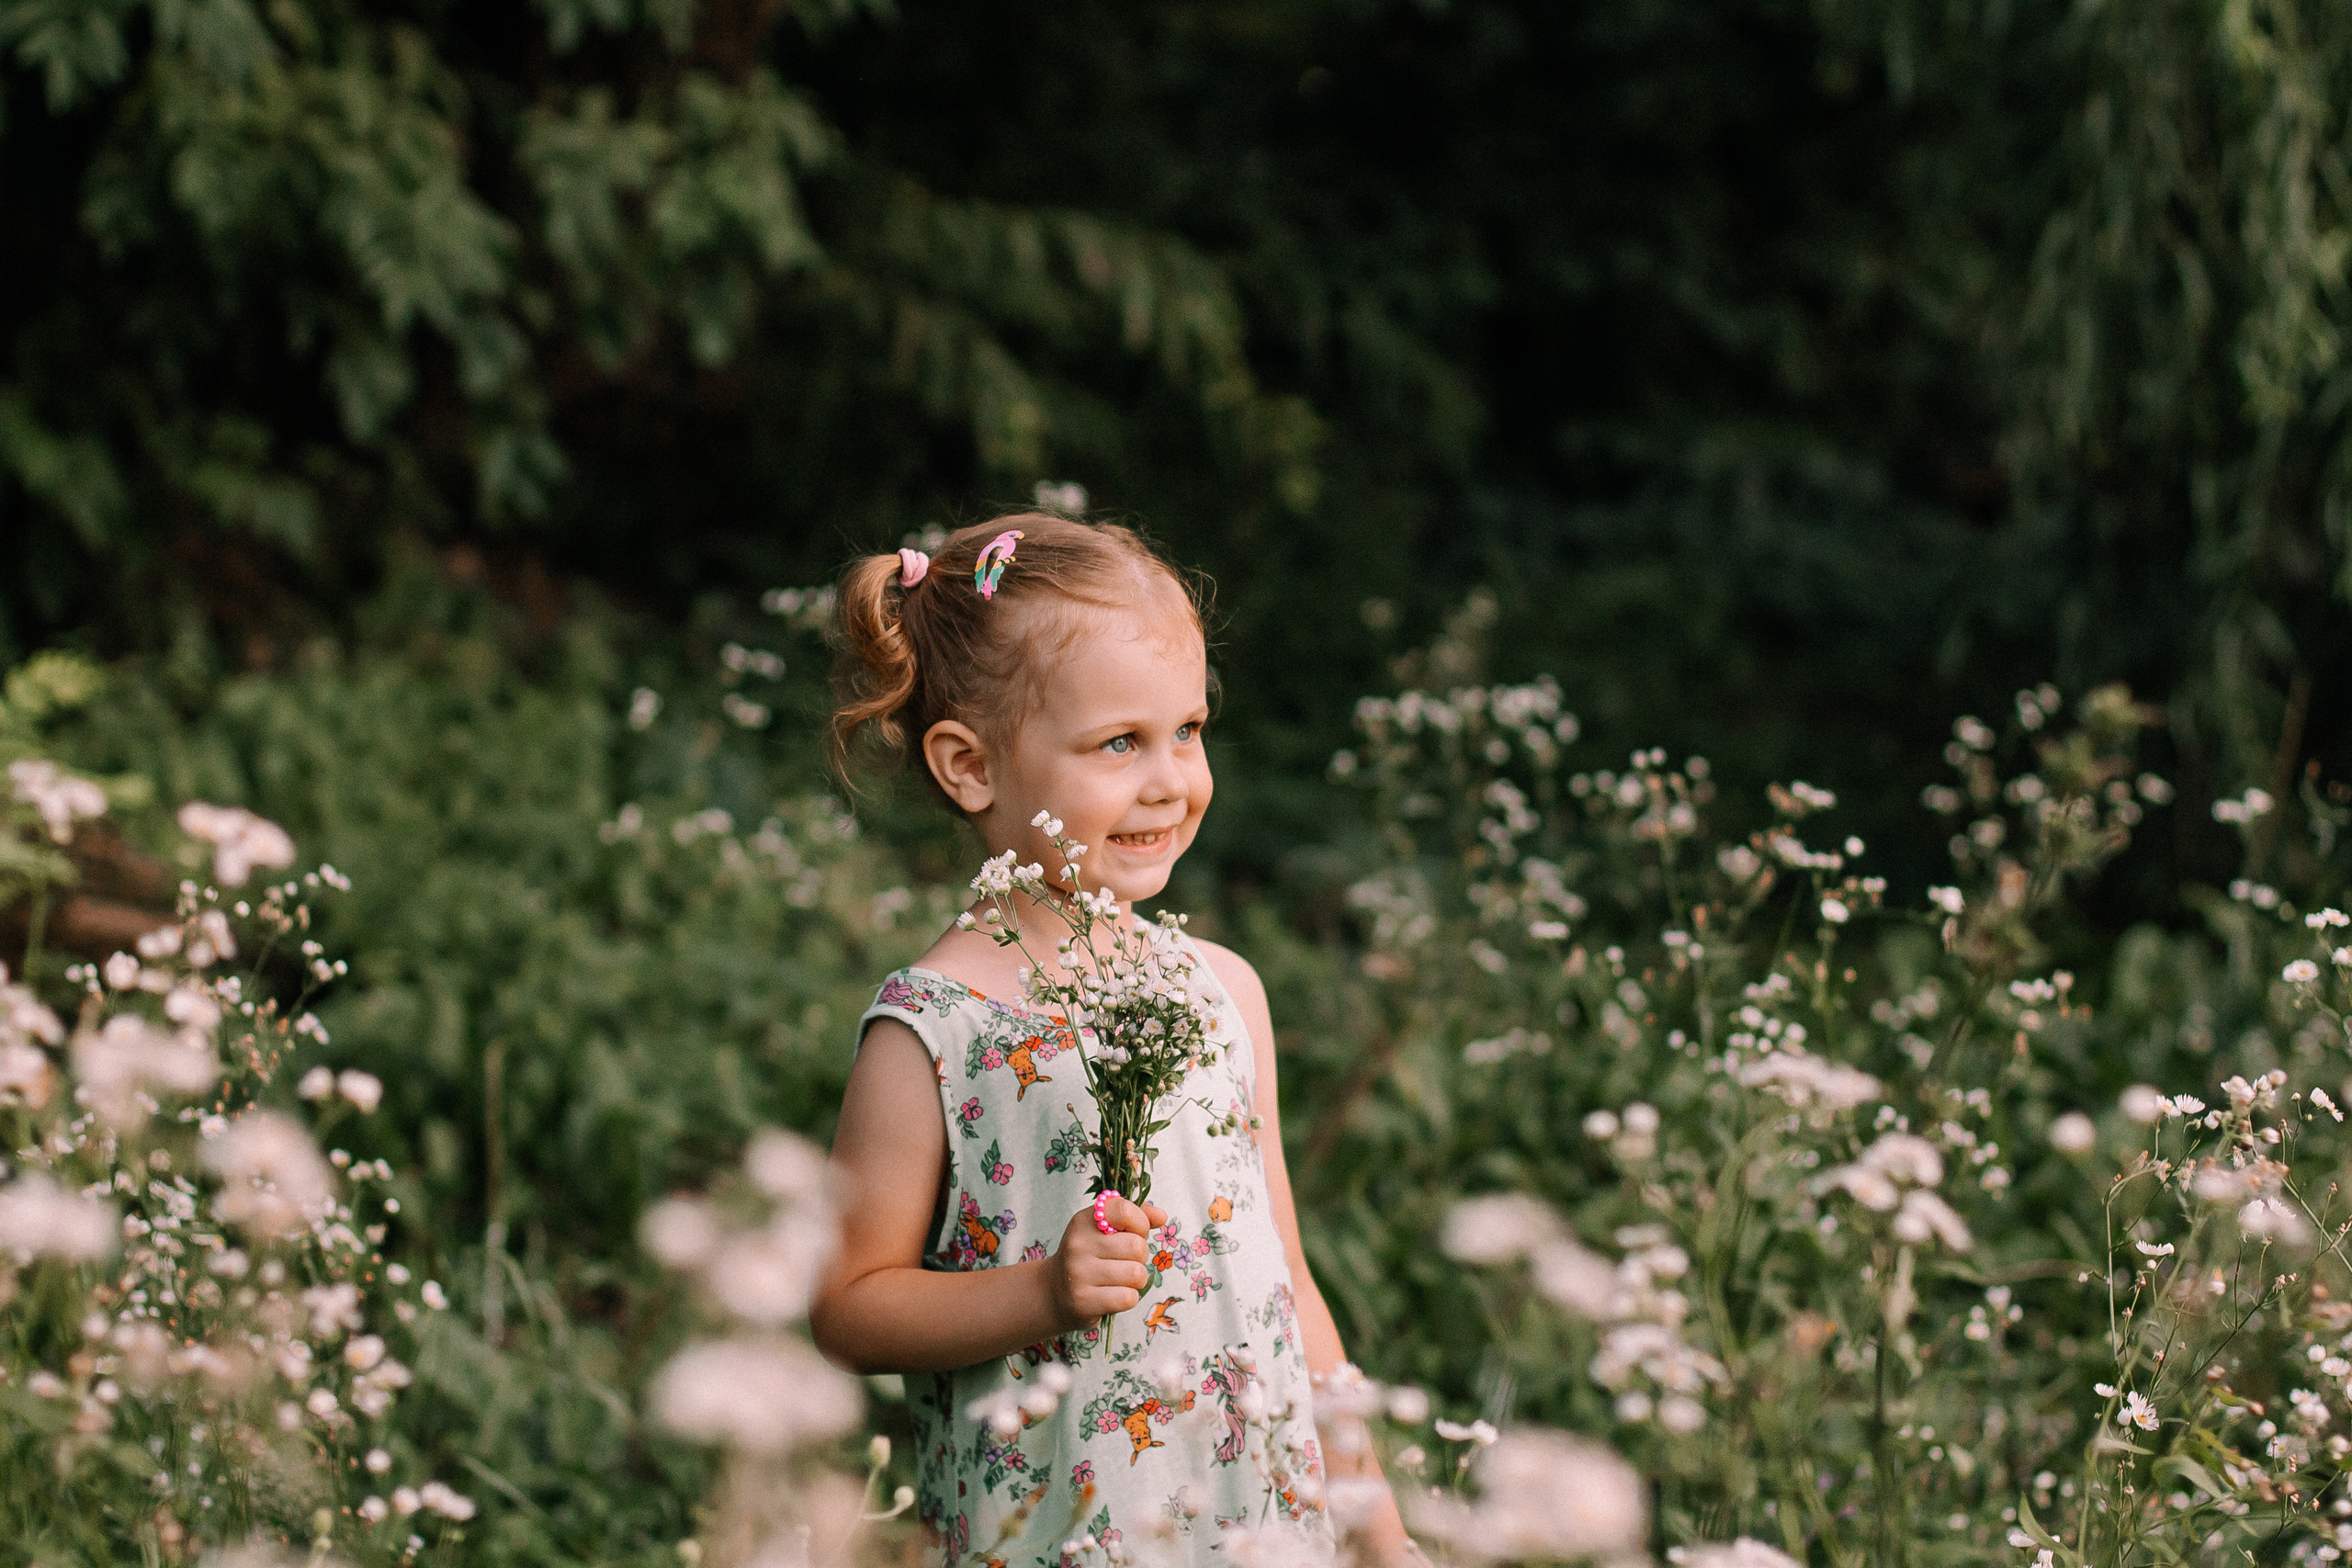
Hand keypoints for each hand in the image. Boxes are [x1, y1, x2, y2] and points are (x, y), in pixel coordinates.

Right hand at [1047, 1193, 1168, 1328]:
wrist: (1054, 1292)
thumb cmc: (1089, 1257)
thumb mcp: (1104, 1231)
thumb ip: (1135, 1217)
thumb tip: (1161, 1216)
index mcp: (1084, 1220)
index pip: (1124, 1211)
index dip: (1140, 1223)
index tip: (1134, 1232)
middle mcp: (1078, 1244)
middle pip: (1137, 1246)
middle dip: (1140, 1257)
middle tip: (1125, 1261)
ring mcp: (1078, 1273)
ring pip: (1136, 1274)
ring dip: (1136, 1280)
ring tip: (1119, 1280)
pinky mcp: (1083, 1301)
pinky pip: (1128, 1298)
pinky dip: (1128, 1298)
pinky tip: (1113, 1295)